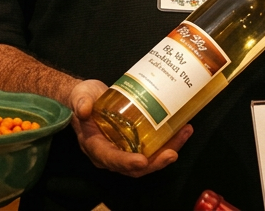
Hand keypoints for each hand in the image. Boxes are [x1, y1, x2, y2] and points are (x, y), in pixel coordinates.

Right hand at [67, 79, 192, 177]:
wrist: (89, 98)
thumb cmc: (83, 99)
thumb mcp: (80, 97)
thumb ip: (81, 102)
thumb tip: (84, 110)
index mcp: (95, 147)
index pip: (111, 160)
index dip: (126, 163)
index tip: (142, 161)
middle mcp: (112, 154)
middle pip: (135, 168)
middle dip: (155, 163)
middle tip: (172, 153)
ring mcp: (126, 150)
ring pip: (148, 160)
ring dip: (168, 151)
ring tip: (184, 134)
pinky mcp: (136, 142)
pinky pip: (153, 148)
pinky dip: (169, 142)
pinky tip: (182, 129)